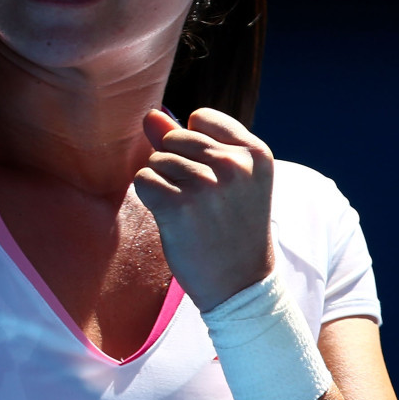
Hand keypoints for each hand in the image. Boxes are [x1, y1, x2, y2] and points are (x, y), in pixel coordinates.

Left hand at [133, 107, 274, 311]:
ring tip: (188, 211)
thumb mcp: (227, 179)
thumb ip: (190, 142)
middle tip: (200, 201)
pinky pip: (143, 180)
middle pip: (175, 138)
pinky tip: (170, 218)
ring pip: (157, 160)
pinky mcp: (178, 207)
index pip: (201, 118)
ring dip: (163, 184)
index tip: (212, 177)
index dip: (194, 146)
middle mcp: (234, 164)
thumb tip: (150, 115)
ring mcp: (206, 185)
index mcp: (255, 152)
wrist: (240, 285)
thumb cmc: (232, 228)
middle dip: (175, 165)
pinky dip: (149, 198)